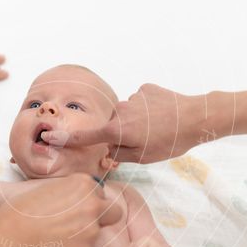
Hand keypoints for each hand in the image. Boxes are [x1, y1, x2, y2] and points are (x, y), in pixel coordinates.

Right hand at [6, 174, 121, 246]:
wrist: (13, 233)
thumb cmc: (25, 208)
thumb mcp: (52, 187)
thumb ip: (74, 191)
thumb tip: (87, 197)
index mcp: (85, 184)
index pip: (102, 193)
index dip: (91, 201)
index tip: (78, 207)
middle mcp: (94, 205)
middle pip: (114, 212)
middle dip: (104, 217)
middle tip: (84, 223)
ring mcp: (92, 229)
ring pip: (98, 233)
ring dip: (84, 235)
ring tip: (58, 235)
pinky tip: (56, 246)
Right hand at [43, 84, 214, 162]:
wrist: (197, 116)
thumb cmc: (171, 141)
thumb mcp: (144, 157)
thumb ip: (120, 154)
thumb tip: (106, 151)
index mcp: (117, 130)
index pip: (86, 136)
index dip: (66, 138)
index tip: (49, 137)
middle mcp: (120, 111)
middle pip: (112, 126)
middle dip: (123, 134)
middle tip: (146, 141)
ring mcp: (133, 97)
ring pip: (127, 114)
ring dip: (138, 122)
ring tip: (158, 128)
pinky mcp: (145, 89)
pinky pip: (139, 103)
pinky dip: (147, 110)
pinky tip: (162, 115)